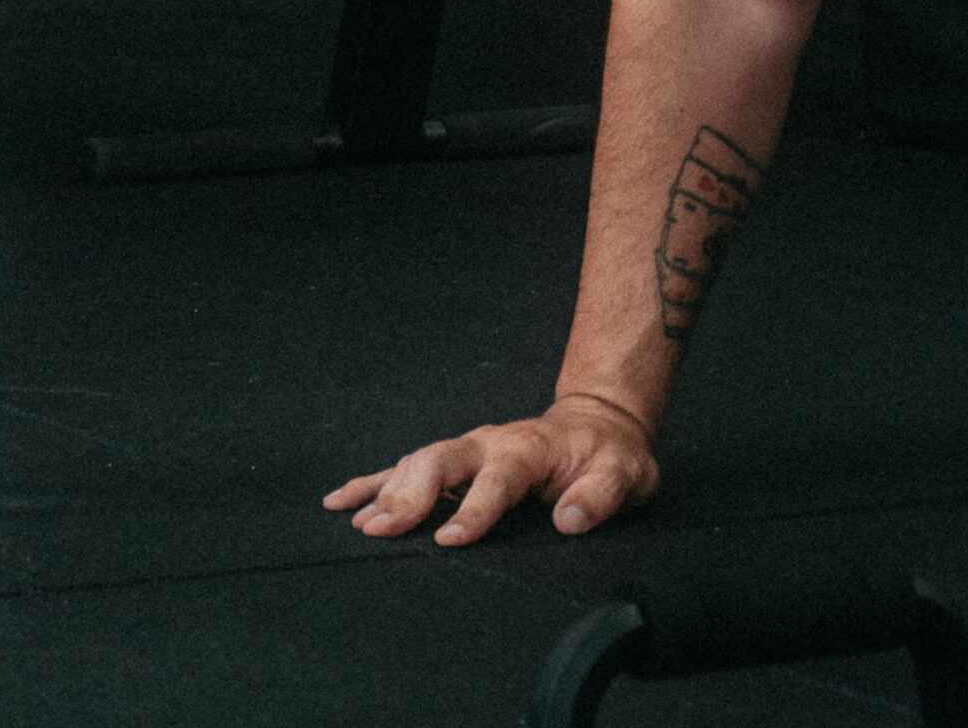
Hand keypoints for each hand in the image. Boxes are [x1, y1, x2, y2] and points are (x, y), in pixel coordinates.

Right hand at [324, 396, 658, 546]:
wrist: (596, 425)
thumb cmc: (609, 455)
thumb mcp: (625, 474)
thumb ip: (599, 495)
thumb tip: (567, 519)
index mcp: (526, 448)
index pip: (495, 480)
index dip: (472, 510)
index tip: (448, 541)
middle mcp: (487, 443)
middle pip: (439, 463)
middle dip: (408, 496)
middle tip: (380, 529)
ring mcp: (467, 449)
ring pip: (416, 463)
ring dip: (386, 491)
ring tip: (358, 522)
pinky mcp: (455, 461)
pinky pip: (406, 467)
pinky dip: (373, 481)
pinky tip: (342, 500)